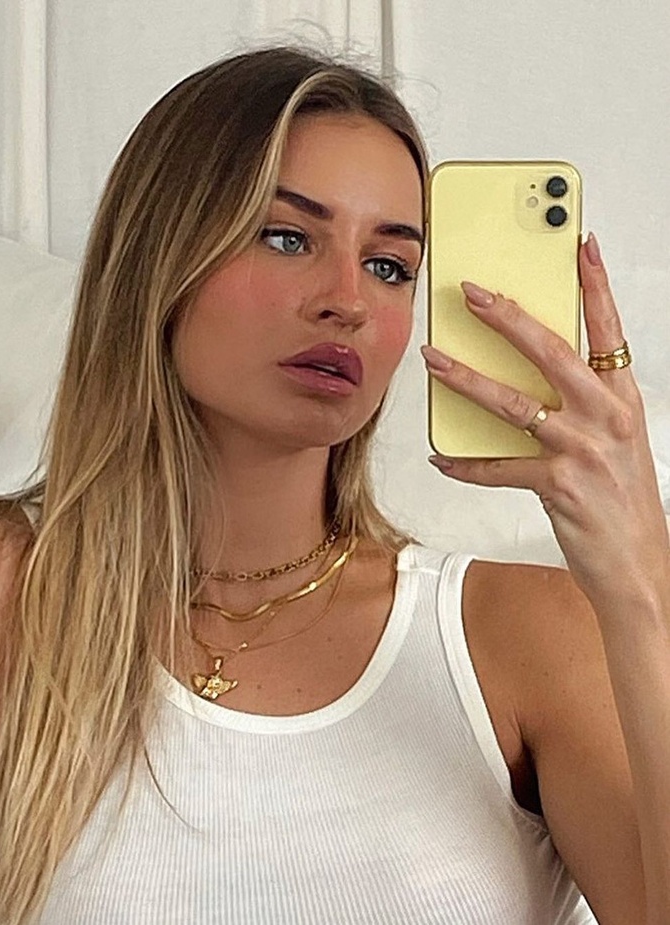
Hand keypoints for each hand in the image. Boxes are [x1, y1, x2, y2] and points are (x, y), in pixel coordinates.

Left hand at [421, 233, 669, 606]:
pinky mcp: (557, 485)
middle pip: (550, 352)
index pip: (609, 330)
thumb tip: (529, 374)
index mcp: (621, 399)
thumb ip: (580, 402)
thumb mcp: (615, 439)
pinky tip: (442, 457)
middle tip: (473, 294)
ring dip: (466, 378)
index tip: (579, 246)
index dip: (594, 285)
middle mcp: (605, 416)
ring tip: (434, 360)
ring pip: (513, 402)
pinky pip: (498, 468)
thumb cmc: (623, 498)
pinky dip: (466, 464)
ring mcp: (582, 450)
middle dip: (507, 318)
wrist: (638, 562)